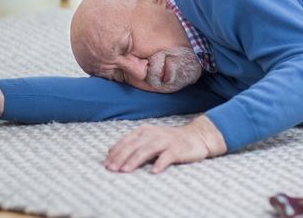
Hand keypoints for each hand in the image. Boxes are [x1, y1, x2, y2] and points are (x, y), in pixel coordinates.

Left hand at [105, 116, 226, 173]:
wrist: (197, 136)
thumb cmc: (169, 140)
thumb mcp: (149, 138)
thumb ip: (131, 143)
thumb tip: (110, 151)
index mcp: (145, 131)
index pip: (126, 141)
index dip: (115, 152)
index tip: (106, 164)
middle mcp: (154, 134)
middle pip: (134, 145)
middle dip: (121, 157)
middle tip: (112, 169)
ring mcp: (166, 141)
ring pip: (148, 149)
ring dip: (135, 160)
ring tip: (126, 170)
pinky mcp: (178, 149)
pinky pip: (167, 156)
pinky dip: (160, 163)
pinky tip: (153, 171)